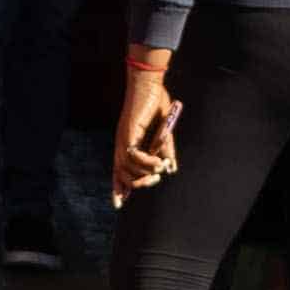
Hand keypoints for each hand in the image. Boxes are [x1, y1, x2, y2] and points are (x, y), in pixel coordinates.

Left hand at [113, 63, 180, 203]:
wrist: (151, 84)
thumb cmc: (155, 104)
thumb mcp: (164, 132)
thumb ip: (165, 149)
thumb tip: (171, 169)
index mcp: (127, 144)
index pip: (118, 171)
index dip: (117, 188)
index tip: (118, 204)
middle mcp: (122, 144)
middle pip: (122, 174)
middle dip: (138, 184)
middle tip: (155, 180)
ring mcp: (123, 138)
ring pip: (128, 168)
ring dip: (146, 171)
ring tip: (160, 165)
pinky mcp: (128, 133)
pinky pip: (133, 156)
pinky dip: (147, 161)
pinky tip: (158, 160)